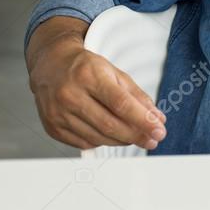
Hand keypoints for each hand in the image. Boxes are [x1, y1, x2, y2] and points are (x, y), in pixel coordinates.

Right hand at [27, 20, 166, 150]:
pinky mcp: (53, 128)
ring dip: (122, 141)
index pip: (121, 103)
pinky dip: (103, 142)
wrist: (50, 65)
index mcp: (88, 76)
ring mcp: (58, 113)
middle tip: (153, 139)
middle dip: (136, 135)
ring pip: (98, 137)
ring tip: (137, 138)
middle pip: (109, 124)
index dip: (143, 120)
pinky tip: (111, 135)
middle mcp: (70, 95)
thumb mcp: (114, 72)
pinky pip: (84, 143)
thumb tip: (156, 118)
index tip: (159, 130)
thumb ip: (136, 95)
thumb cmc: (85, 68)